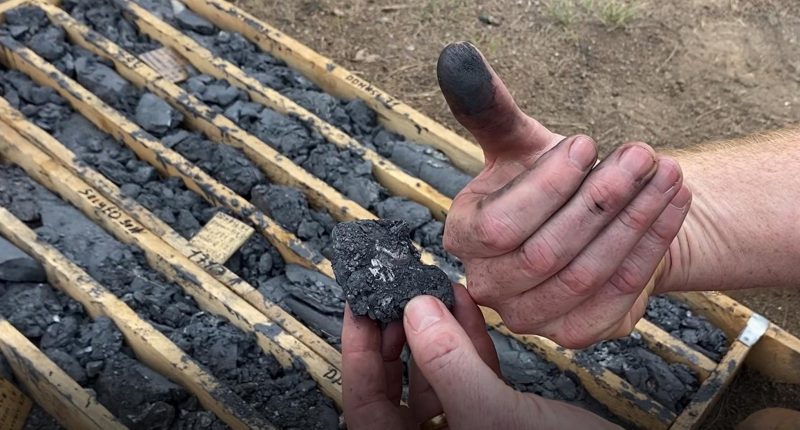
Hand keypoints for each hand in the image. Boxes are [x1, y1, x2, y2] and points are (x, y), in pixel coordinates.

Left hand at [342, 284, 618, 428]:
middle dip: (397, 337)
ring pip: (436, 378)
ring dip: (436, 332)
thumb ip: (448, 363)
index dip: (357, 354)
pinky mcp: (498, 420)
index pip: (366, 405)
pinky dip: (468, 341)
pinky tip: (466, 308)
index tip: (359, 309)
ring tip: (433, 292)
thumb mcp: (492, 415)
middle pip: (396, 389)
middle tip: (394, 296)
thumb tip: (415, 312)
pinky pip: (470, 377)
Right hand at [437, 42, 690, 347]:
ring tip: (668, 174)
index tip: (588, 144)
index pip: (501, 226)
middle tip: (642, 155)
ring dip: (635, 223)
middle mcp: (489, 284)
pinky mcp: (574, 331)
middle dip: (602, 201)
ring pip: (586, 275)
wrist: (586, 226)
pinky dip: (651, 249)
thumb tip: (458, 59)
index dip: (549, 185)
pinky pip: (617, 296)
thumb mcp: (518, 145)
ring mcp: (530, 316)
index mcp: (465, 237)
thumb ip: (489, 109)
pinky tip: (671, 208)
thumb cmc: (547, 182)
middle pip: (547, 254)